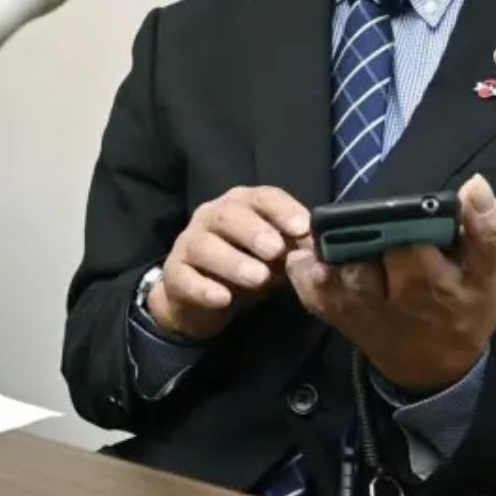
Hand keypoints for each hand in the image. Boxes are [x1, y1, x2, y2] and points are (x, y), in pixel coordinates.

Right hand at [145, 186, 310, 339]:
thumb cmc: (246, 266)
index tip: (302, 227)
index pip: (261, 197)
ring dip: (232, 261)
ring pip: (204, 246)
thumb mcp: (275, 257)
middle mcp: (211, 217)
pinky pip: (185, 278)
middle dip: (254, 231)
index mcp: (240, 206)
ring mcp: (188, 244)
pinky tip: (223, 298)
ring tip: (258, 278)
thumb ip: (295, 249)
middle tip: (276, 250)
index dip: (281, 209)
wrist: (203, 298)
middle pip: (228, 215)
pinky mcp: (174, 275)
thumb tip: (321, 251)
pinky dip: (204, 288)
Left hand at [285, 174, 495, 394]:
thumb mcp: (489, 275)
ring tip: (346, 232)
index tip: (411, 215)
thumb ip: (488, 229)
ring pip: (330, 263)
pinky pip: (305, 278)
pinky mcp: (327, 308)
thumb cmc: (462, 309)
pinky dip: (306, 262)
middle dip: (365, 230)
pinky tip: (321, 250)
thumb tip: (475, 184)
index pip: (406, 241)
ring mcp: (350, 305)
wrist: (431, 366)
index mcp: (428, 284)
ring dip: (333, 245)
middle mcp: (383, 297)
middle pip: (361, 249)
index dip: (404, 220)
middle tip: (376, 224)